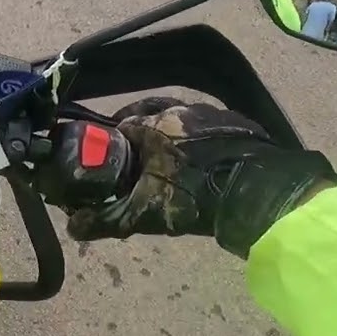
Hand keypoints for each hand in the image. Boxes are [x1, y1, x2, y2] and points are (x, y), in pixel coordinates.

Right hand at [39, 97, 336, 258]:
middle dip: (139, 131)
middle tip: (134, 156)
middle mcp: (182, 109)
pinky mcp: (240, 124)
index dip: (110, 140)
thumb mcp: (147, 212)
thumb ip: (107, 220)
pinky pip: (208, 127)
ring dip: (170, 134)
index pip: (121, 122)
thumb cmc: (197, 198)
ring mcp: (214, 113)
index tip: (106, 156)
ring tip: (167, 159)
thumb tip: (73, 226)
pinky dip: (198, 139)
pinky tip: (201, 161)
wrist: (263, 195)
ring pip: (181, 118)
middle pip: (150, 114)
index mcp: (155, 124)